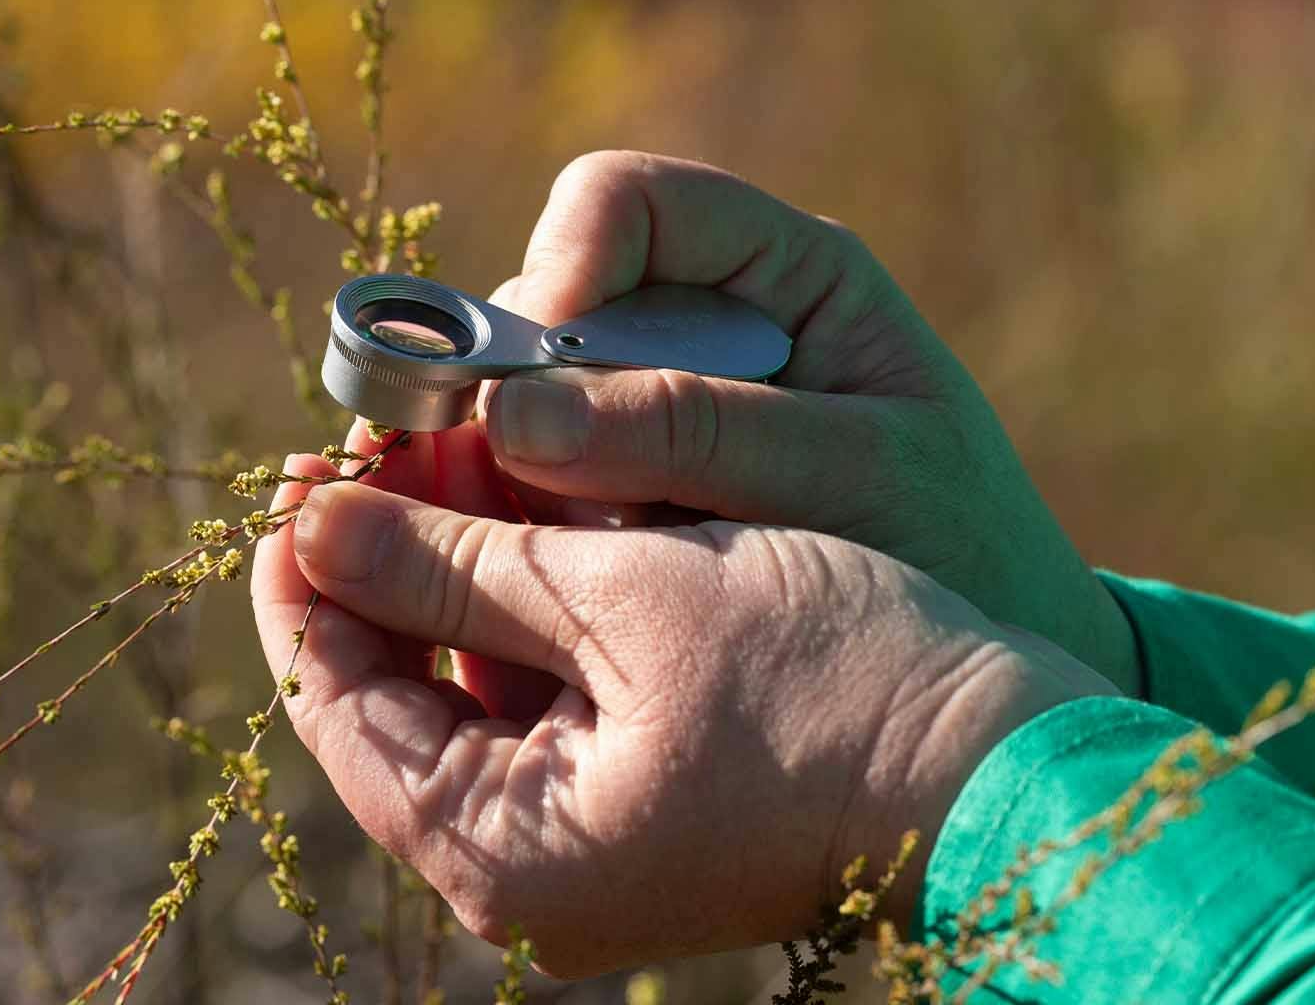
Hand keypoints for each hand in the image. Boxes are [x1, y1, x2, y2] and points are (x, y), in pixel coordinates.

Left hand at [252, 446, 1114, 975]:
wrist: (1009, 761)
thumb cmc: (836, 680)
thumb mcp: (627, 596)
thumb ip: (455, 563)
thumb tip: (319, 521)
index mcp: (499, 855)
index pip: (331, 701)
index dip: (305, 572)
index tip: (309, 462)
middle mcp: (516, 881)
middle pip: (387, 695)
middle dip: (388, 555)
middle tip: (395, 433)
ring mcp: (571, 854)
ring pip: (456, 690)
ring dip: (454, 568)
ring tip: (460, 448)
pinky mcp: (623, 815)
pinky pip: (527, 704)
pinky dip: (520, 609)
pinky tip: (529, 511)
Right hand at [480, 151, 1139, 693]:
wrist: (969, 687)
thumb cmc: (959, 553)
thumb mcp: (855, 478)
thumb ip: (700, 434)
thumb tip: (519, 416)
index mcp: (780, 269)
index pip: (623, 203)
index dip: (562, 267)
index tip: (536, 384)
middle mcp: (695, 321)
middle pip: (545, 303)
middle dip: (528, 395)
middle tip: (556, 505)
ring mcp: (645, 408)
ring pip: (517, 397)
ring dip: (523, 475)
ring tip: (607, 558)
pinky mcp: (610, 493)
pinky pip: (521, 481)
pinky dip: (526, 527)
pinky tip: (585, 584)